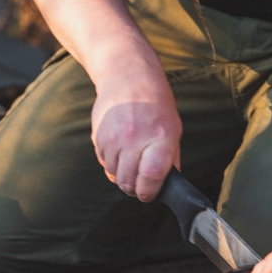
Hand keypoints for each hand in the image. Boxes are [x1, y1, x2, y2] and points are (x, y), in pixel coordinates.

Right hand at [90, 77, 181, 201]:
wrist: (128, 78)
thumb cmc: (156, 106)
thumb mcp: (173, 130)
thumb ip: (171, 159)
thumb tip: (169, 185)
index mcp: (160, 138)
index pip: (151, 177)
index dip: (149, 193)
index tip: (149, 194)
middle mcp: (135, 139)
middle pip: (128, 182)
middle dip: (134, 189)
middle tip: (140, 185)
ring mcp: (114, 138)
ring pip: (114, 174)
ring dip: (122, 174)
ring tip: (131, 161)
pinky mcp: (99, 136)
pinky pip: (103, 161)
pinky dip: (111, 162)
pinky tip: (120, 148)